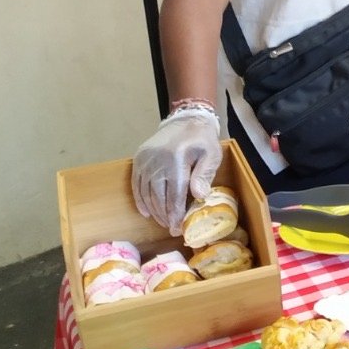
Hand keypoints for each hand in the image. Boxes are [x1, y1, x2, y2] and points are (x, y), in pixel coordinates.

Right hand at [131, 108, 221, 233]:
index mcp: (176, 160)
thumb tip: (199, 196)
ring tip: (163, 222)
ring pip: (146, 193)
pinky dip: (140, 199)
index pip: (174, 195)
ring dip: (153, 210)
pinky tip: (146, 211)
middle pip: (158, 197)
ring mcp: (145, 159)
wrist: (186, 119)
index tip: (178, 229)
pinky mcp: (138, 158)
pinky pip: (136, 184)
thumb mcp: (211, 154)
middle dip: (165, 216)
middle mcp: (157, 160)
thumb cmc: (202, 139)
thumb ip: (204, 174)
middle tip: (172, 229)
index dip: (176, 215)